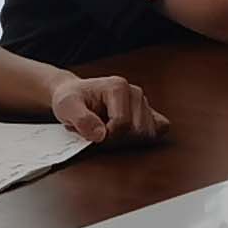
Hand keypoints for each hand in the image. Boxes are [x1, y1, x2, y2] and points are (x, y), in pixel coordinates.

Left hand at [50, 74, 167, 147]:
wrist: (76, 96)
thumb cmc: (72, 99)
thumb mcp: (66, 107)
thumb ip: (81, 119)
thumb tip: (100, 135)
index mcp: (118, 87)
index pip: (122, 124)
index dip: (107, 137)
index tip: (93, 135)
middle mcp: (135, 92)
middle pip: (138, 130)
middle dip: (118, 140)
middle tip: (99, 134)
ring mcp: (144, 102)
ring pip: (149, 133)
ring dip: (128, 140)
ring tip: (109, 131)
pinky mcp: (148, 112)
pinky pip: (161, 128)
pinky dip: (146, 137)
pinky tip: (127, 135)